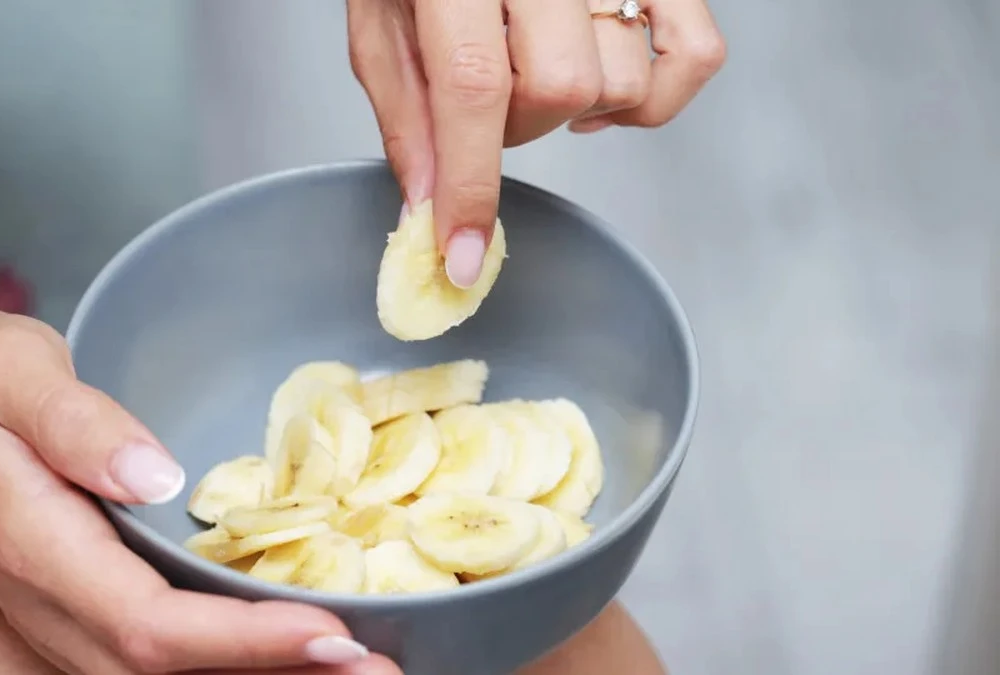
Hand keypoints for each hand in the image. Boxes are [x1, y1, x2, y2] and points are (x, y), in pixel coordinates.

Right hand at [0, 309, 398, 674]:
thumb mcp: (3, 367)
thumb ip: (74, 421)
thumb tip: (157, 478)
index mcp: (38, 546)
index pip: (148, 622)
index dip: (240, 641)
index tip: (330, 632)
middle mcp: (55, 606)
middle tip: (381, 671)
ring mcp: (67, 621)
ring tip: (363, 673)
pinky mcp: (87, 614)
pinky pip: (161, 662)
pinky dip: (234, 665)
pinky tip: (295, 653)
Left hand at [348, 0, 724, 285]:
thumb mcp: (382, 15)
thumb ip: (405, 110)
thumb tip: (429, 205)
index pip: (473, 84)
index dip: (471, 184)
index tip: (463, 256)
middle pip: (556, 88)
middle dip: (516, 130)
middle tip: (490, 107)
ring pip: (620, 79)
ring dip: (573, 109)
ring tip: (536, 73)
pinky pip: (695, 51)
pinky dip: (656, 94)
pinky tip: (600, 87)